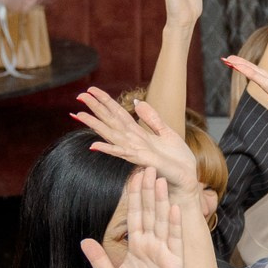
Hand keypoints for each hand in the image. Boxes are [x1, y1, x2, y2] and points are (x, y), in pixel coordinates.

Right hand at [73, 87, 198, 193]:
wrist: (188, 177)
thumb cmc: (177, 159)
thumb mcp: (166, 132)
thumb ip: (152, 118)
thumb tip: (138, 102)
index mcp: (139, 133)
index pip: (118, 113)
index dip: (105, 101)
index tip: (91, 90)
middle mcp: (133, 141)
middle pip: (111, 121)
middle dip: (96, 108)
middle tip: (79, 95)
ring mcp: (135, 151)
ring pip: (111, 134)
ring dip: (95, 125)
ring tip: (79, 114)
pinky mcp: (141, 160)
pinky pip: (122, 153)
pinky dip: (108, 149)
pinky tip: (93, 145)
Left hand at [82, 168, 182, 267]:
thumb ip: (98, 259)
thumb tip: (84, 241)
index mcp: (137, 245)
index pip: (136, 215)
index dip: (135, 196)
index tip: (134, 176)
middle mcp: (151, 244)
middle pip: (150, 211)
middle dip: (149, 190)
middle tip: (148, 167)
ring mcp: (164, 251)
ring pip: (162, 220)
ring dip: (162, 200)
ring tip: (160, 180)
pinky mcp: (174, 261)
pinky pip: (174, 239)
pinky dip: (174, 224)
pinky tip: (174, 208)